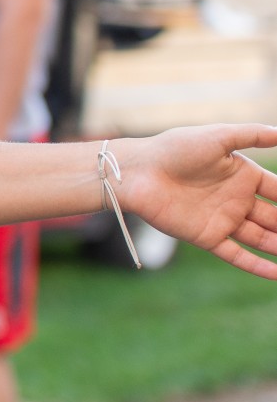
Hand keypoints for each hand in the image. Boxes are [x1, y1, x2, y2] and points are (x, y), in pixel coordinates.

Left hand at [116, 125, 276, 279]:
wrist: (137, 172)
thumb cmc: (174, 149)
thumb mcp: (218, 137)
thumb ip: (252, 136)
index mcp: (243, 175)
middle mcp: (236, 199)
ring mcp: (223, 219)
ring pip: (262, 238)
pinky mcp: (206, 236)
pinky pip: (237, 254)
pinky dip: (258, 266)